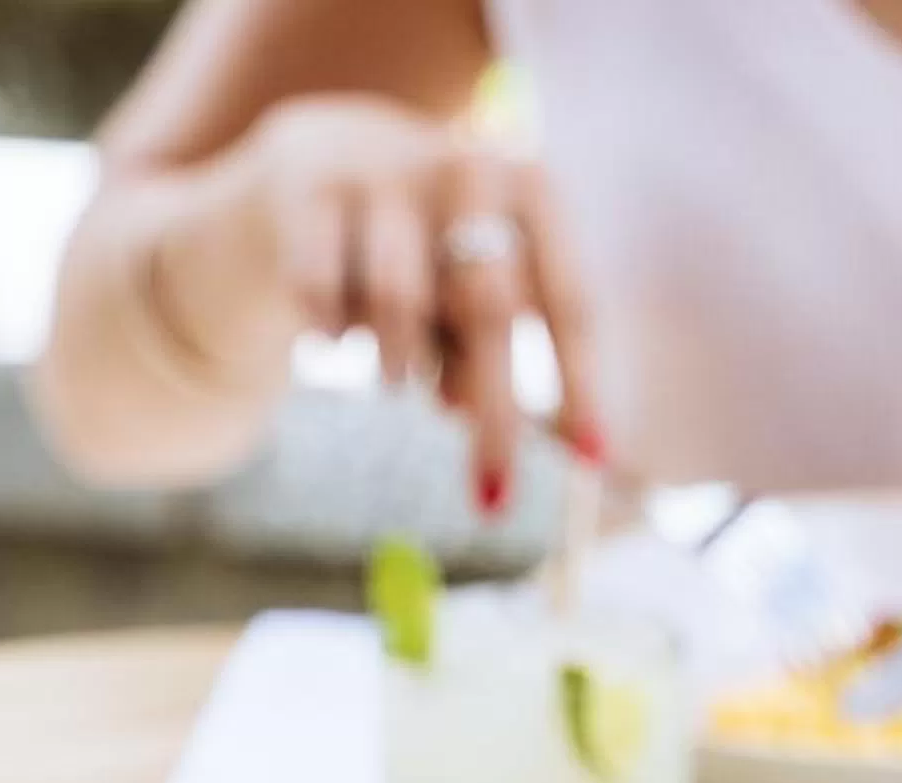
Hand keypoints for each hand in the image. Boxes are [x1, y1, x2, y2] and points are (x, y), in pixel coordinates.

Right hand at [162, 94, 598, 509]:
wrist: (323, 162)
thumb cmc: (427, 252)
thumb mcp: (474, 299)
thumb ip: (487, 356)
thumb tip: (477, 424)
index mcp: (532, 190)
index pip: (568, 302)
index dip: (582, 384)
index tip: (593, 461)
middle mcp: (466, 167)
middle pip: (491, 310)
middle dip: (495, 418)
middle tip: (493, 501)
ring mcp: (384, 168)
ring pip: (398, 304)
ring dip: (400, 368)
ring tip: (398, 378)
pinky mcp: (308, 184)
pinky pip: (322, 293)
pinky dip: (330, 333)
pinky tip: (332, 339)